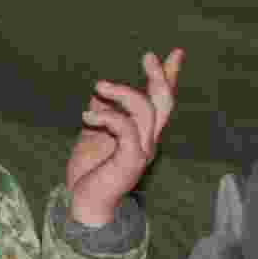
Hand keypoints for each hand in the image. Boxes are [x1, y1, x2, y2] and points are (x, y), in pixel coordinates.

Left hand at [66, 48, 183, 224]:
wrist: (83, 205)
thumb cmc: (88, 174)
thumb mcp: (91, 137)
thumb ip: (101, 116)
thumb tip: (99, 91)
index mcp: (141, 134)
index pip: (159, 102)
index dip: (168, 78)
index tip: (175, 54)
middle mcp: (148, 141)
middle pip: (163, 103)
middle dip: (159, 76)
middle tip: (148, 56)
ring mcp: (141, 151)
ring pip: (146, 111)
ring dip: (123, 92)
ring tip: (98, 85)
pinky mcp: (129, 160)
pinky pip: (126, 129)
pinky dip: (107, 116)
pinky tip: (87, 114)